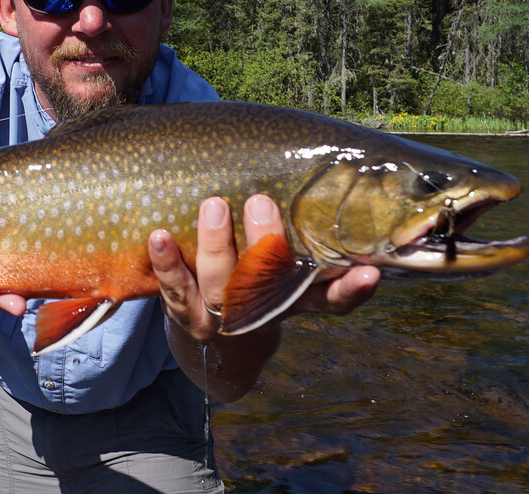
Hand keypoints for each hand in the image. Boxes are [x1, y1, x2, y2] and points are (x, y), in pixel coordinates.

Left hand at [149, 194, 379, 343]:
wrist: (220, 345)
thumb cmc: (263, 287)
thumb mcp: (291, 277)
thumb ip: (309, 246)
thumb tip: (334, 183)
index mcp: (296, 301)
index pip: (333, 300)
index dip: (352, 290)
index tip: (370, 272)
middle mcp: (261, 311)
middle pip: (266, 282)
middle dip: (264, 243)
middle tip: (261, 203)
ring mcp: (221, 316)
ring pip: (219, 283)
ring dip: (216, 245)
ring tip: (213, 206)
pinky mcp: (184, 313)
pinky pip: (173, 287)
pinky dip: (166, 262)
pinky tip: (158, 236)